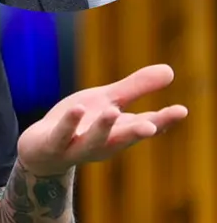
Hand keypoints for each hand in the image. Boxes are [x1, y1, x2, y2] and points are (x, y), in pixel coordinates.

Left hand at [16, 64, 187, 175]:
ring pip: (92, 141)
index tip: (181, 110)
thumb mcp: (107, 101)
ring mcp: (77, 147)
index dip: (163, 120)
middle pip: (123, 138)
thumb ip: (135, 88)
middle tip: (152, 125)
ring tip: (112, 111)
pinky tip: (77, 108)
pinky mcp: (52, 146)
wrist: (41, 152)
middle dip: (137, 132)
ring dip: (102, 128)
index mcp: (120, 133)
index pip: (145, 126)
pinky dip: (69, 124)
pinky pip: (61, 136)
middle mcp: (103, 143)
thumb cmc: (80, 124)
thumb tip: (170, 70)